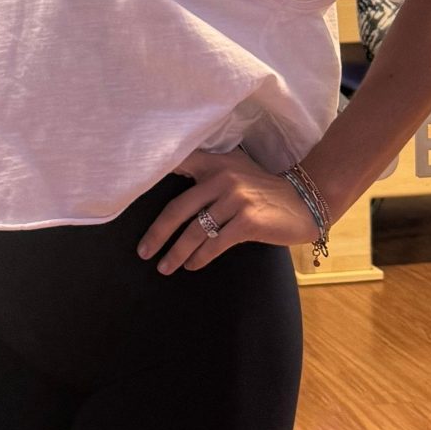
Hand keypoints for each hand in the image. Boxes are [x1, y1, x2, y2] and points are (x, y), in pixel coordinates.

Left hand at [136, 147, 321, 271]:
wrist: (305, 201)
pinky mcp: (248, 222)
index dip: (149, 175)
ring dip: (176, 253)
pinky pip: (215, 244)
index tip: (124, 195)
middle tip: (143, 251)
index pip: (176, 165)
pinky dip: (199, 258)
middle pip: (177, 208)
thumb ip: (206, 173)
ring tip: (164, 267)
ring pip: (195, 231)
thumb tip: (171, 188)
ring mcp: (236, 199)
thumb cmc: (264, 191)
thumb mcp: (236, 170)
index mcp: (215, 162)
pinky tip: (191, 265)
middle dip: (157, 234)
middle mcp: (222, 177)